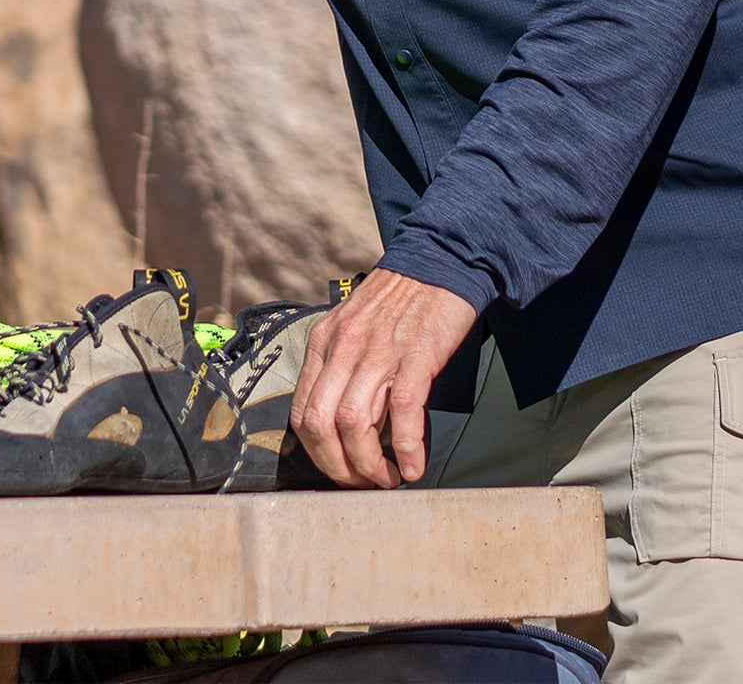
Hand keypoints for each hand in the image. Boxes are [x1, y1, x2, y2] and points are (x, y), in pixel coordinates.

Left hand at [288, 269, 477, 488]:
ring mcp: (380, 350)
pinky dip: (405, 448)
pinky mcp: (417, 354)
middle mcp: (345, 346)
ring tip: (387, 479)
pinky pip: (401, 412)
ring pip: (352, 423)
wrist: (440, 259)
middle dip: (337, 467)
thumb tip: (340, 418)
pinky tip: (413, 466)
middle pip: (320, 423)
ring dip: (368, 465)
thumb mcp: (353, 323)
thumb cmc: (400, 297)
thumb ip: (342, 362)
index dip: (317, 452)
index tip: (338, 469)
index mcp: (325, 340)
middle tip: (361, 483)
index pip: (302, 410)